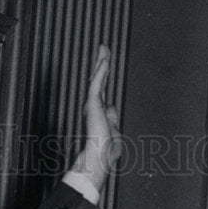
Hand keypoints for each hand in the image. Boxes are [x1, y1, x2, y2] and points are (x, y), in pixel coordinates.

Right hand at [69, 45, 121, 193]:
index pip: (103, 94)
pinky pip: (98, 83)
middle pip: (100, 82)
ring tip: (104, 47)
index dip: (105, 80)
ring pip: (98, 79)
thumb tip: (113, 107)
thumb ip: (113, 119)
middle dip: (102, 65)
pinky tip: (104, 59)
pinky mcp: (92, 104)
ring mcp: (93, 106)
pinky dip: (101, 70)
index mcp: (99, 116)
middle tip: (103, 49)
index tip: (105, 66)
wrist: (98, 160)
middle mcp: (94, 109)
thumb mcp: (115, 133)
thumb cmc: (105, 153)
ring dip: (102, 62)